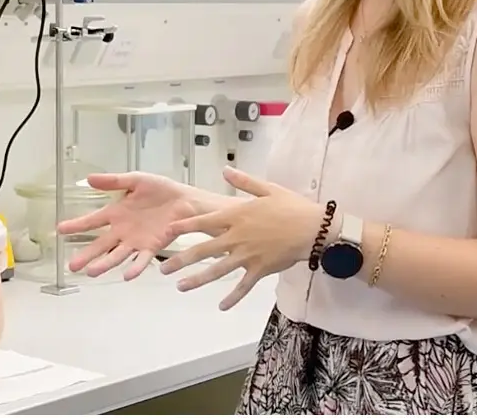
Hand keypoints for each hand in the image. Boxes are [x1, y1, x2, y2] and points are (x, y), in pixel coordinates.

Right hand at [56, 171, 196, 280]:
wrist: (186, 200)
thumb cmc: (162, 190)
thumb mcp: (136, 180)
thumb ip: (114, 181)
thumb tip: (89, 178)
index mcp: (117, 213)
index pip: (92, 221)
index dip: (77, 225)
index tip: (60, 230)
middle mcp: (123, 230)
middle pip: (100, 245)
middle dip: (86, 255)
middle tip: (72, 266)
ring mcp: (136, 241)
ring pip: (117, 255)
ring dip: (104, 264)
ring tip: (92, 272)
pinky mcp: (152, 247)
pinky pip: (142, 259)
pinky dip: (135, 267)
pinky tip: (127, 275)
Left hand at [159, 167, 322, 310]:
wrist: (314, 228)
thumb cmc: (292, 206)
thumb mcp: (267, 188)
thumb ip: (243, 181)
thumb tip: (225, 169)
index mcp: (236, 216)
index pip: (203, 222)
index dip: (184, 227)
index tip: (168, 232)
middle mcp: (237, 237)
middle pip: (203, 250)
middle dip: (180, 260)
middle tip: (162, 269)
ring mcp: (247, 255)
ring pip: (217, 270)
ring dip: (197, 280)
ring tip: (180, 287)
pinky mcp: (260, 269)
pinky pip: (243, 286)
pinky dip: (232, 297)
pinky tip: (221, 306)